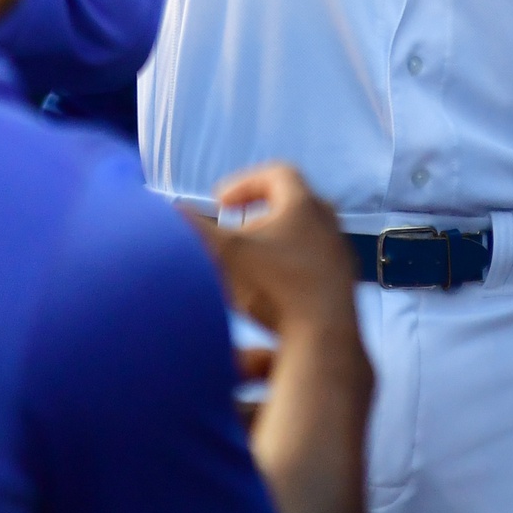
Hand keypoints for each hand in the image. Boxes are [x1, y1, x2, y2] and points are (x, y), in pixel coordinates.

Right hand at [189, 164, 358, 342]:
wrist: (324, 338)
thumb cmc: (276, 287)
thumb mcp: (226, 255)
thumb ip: (195, 229)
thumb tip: (170, 212)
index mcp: (305, 205)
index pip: (277, 173)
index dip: (244, 183)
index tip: (220, 204)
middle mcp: (328, 223)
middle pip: (290, 204)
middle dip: (255, 214)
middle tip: (233, 233)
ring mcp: (339, 253)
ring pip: (301, 235)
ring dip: (270, 243)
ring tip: (246, 264)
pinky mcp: (342, 283)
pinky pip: (311, 262)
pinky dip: (286, 266)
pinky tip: (268, 292)